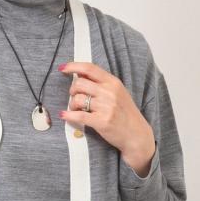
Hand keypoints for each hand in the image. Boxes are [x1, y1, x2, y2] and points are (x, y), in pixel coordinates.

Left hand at [57, 61, 155, 177]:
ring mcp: (106, 107)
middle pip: (79, 83)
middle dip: (72, 90)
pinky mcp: (101, 121)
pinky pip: (78, 115)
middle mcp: (109, 92)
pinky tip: (64, 115)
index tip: (62, 68)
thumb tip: (80, 74)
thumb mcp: (117, 92)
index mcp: (113, 82)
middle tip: (75, 97)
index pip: (89, 68)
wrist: (136, 134)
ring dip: (72, 104)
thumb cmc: (125, 113)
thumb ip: (101, 83)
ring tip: (76, 109)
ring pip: (77, 99)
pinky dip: (68, 115)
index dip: (73, 66)